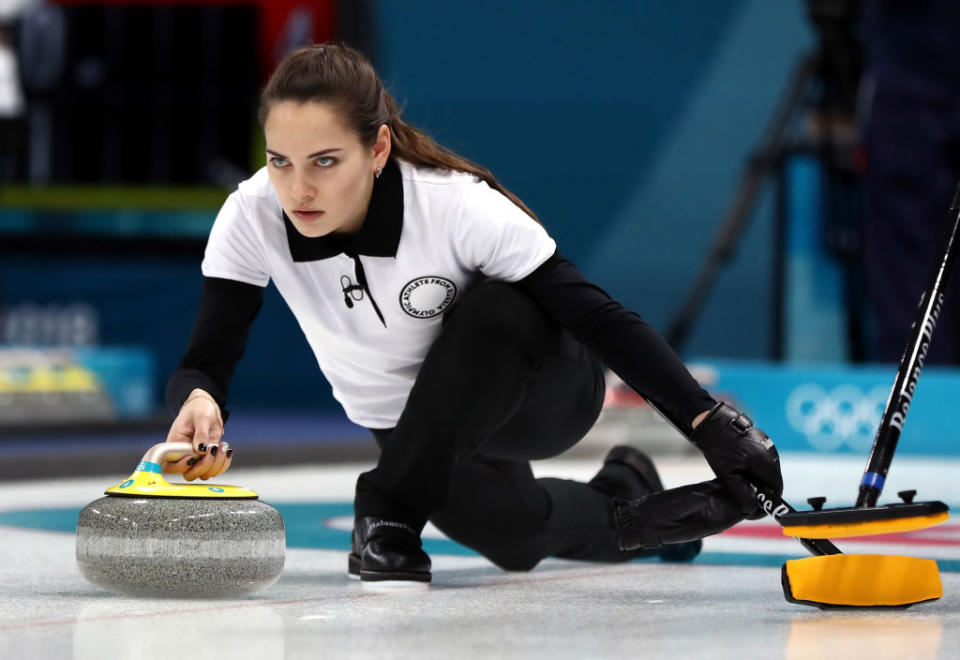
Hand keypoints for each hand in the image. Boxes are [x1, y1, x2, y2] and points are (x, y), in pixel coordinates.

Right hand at [162, 388, 232, 480]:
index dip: (182, 467)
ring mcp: (196, 459)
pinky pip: (214, 470)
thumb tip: (201, 451)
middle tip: (213, 448)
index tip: (195, 455)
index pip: (170, 467)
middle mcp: (183, 456)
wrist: (206, 408)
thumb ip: (201, 434)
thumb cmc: (198, 409)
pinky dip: (223, 464)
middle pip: (189, 474)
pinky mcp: (207, 459)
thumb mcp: (201, 418)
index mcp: (174, 445)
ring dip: (216, 464)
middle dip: (205, 465)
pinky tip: (226, 451)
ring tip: (222, 446)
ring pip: (204, 474)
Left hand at [689, 402, 782, 518]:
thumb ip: (741, 494)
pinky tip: (741, 468)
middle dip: (762, 490)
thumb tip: (752, 510)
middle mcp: (771, 453)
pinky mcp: (762, 441)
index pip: (776, 488)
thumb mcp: (727, 475)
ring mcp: (768, 445)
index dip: (768, 500)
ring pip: (768, 470)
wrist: (713, 422)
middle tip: (745, 495)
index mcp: (766, 462)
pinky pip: (763, 460)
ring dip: (758, 478)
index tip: (756, 507)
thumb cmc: (719, 447)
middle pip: (773, 480)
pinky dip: (755, 468)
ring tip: (740, 481)